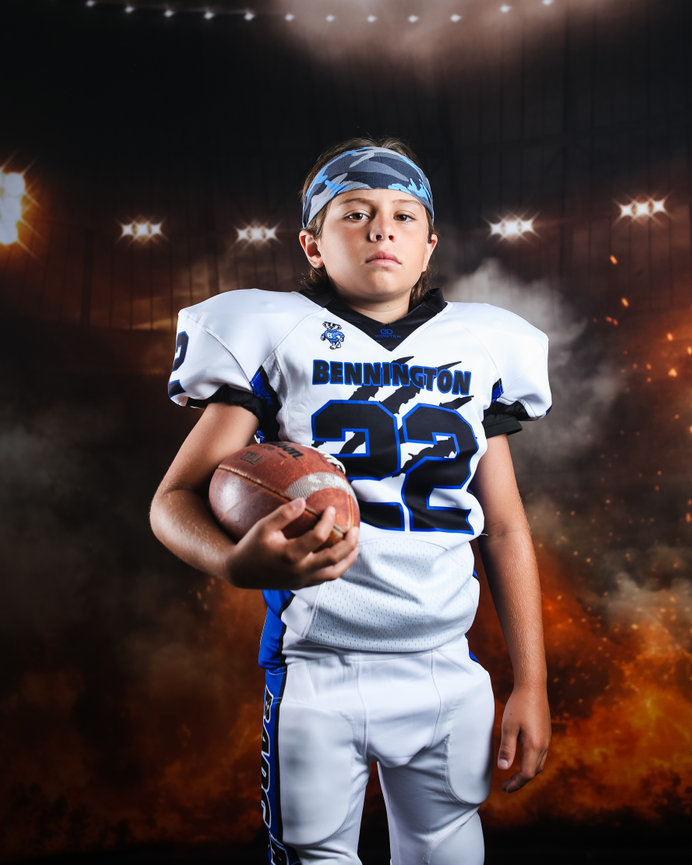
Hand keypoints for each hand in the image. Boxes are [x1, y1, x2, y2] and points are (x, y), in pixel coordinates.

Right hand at [225, 497, 359, 589]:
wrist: (240, 572)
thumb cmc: (251, 545)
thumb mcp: (263, 527)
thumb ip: (283, 514)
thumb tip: (303, 501)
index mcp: (289, 554)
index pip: (318, 537)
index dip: (328, 522)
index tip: (331, 509)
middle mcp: (299, 570)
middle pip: (333, 558)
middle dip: (348, 544)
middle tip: (356, 529)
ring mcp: (302, 580)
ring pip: (333, 573)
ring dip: (348, 560)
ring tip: (356, 546)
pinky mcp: (302, 585)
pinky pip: (325, 578)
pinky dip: (337, 568)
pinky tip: (341, 557)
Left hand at [496, 684, 550, 792]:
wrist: (533, 686)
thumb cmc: (518, 705)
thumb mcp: (509, 727)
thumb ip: (506, 749)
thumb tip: (503, 769)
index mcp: (535, 746)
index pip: (527, 774)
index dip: (516, 784)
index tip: (504, 788)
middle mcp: (544, 745)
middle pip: (534, 771)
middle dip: (521, 781)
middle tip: (507, 786)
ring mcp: (547, 739)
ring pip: (539, 763)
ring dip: (527, 772)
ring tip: (514, 775)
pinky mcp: (546, 732)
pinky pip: (541, 754)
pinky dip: (532, 761)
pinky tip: (522, 758)